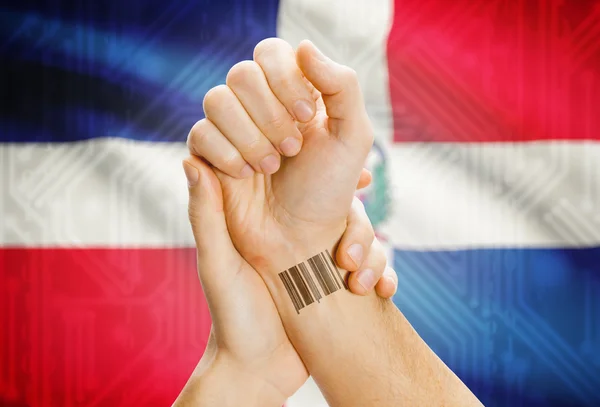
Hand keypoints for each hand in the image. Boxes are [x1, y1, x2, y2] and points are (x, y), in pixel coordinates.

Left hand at [177, 159, 396, 403]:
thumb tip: (191, 158)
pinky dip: (382, 276)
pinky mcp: (334, 282)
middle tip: (366, 202)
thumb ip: (207, 215)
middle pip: (337, 205)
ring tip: (358, 275)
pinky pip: (368, 268)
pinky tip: (382, 291)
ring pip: (359, 235)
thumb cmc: (231, 317)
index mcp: (262, 224)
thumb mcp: (218, 263)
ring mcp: (318, 259)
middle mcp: (294, 236)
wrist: (258, 371)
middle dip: (355, 214)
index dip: (313, 160)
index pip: (292, 180)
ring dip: (371, 252)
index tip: (333, 148)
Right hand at [186, 38, 373, 285]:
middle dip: (269, 114)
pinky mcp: (209, 155)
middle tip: (292, 149)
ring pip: (216, 100)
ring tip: (270, 167)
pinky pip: (199, 134)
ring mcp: (231, 130)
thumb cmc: (330, 191)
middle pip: (241, 74)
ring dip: (249, 136)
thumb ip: (341, 85)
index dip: (285, 80)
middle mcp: (258, 107)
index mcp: (292, 93)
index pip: (271, 53)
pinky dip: (227, 155)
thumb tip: (301, 46)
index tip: (308, 117)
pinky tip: (247, 175)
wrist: (302, 240)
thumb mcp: (353, 137)